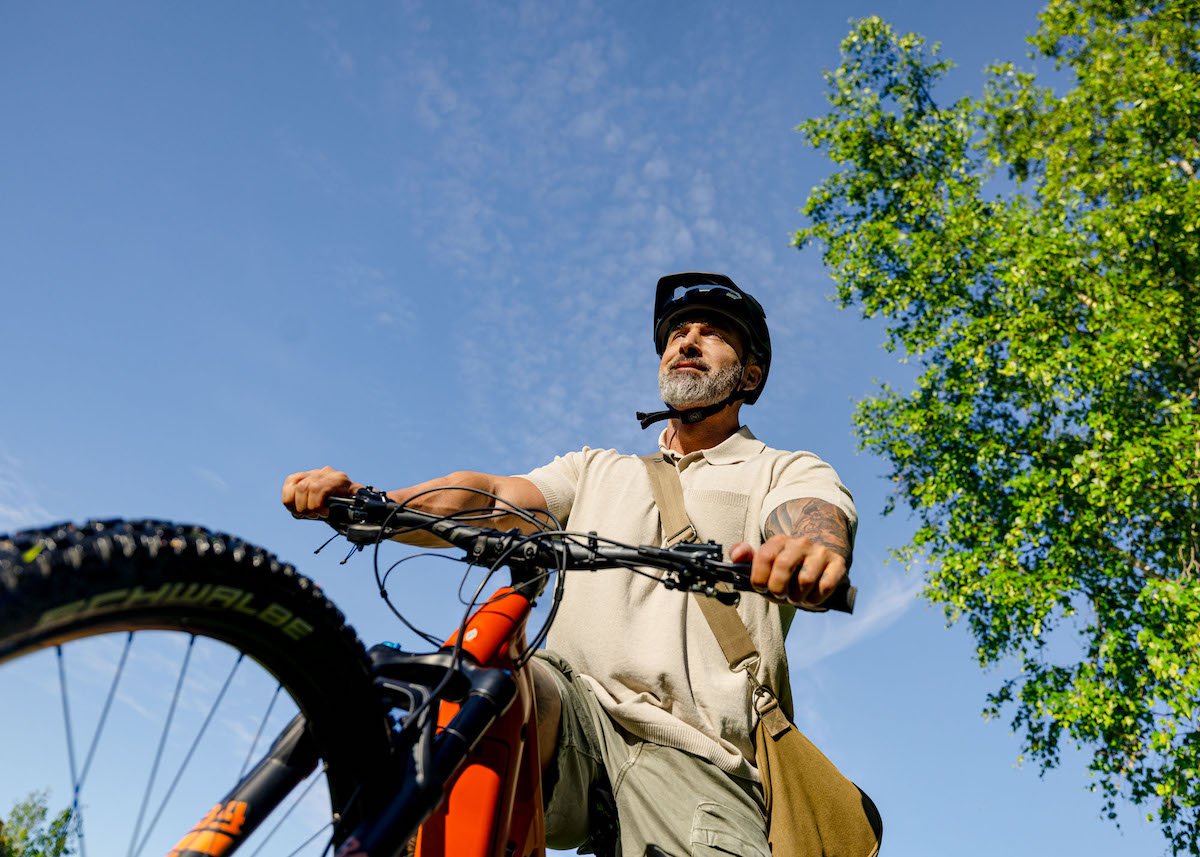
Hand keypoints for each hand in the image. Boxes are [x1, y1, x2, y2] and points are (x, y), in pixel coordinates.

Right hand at [281, 466, 362, 518]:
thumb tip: (361, 512)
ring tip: (305, 514)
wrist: (353, 500)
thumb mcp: (356, 509)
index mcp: (341, 481)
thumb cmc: (355, 508)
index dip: (317, 504)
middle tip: (313, 516)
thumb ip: (354, 510)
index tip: (324, 515)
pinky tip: (295, 507)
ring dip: (298, 504)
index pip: (320, 487)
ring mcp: (315, 473)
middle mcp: (327, 473)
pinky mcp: (304, 476)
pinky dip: (288, 496)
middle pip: (306, 488)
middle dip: (307, 507)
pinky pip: (290, 481)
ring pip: (297, 486)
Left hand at [729, 535, 848, 607]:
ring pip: (805, 579)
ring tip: (796, 597)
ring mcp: (820, 552)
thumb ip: (746, 558)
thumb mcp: (765, 562)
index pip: (764, 556)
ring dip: (797, 597)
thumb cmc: (786, 567)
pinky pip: (825, 586)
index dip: (759, 577)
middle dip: (777, 588)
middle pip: (783, 566)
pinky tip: (811, 598)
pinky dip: (815, 599)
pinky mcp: (838, 564)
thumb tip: (735, 557)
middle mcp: (801, 543)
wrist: (819, 559)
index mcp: (779, 541)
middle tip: (780, 594)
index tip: (761, 588)